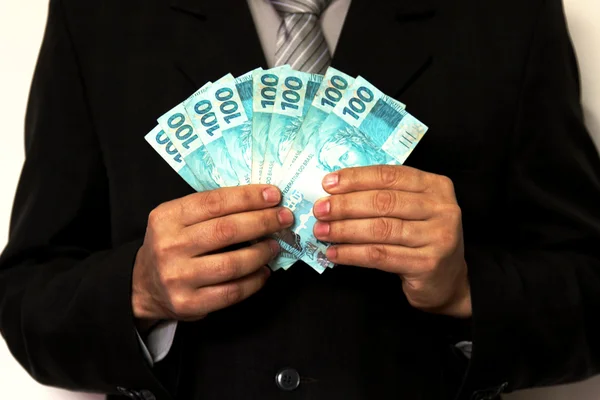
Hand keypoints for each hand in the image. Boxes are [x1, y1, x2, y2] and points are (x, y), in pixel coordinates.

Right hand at [132, 185, 292, 327]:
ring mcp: (178, 277)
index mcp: (167, 217)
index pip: (214, 202)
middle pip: (226, 230)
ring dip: (261, 253)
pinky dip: (254, 281)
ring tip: (274, 245)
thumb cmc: (171, 245)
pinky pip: (232, 291)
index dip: (248, 197)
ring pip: (232, 263)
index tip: (274, 195)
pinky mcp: (189, 303)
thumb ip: (211, 209)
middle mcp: (169, 246)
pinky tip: (264, 271)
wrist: (144, 286)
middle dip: (262, 222)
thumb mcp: (178, 219)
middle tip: (284, 218)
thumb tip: (260, 201)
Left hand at [312, 165, 470, 317]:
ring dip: (344, 230)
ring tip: (321, 231)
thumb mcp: (411, 209)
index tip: (328, 184)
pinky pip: (381, 255)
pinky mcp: (428, 264)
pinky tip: (335, 253)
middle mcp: (442, 208)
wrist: (446, 280)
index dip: (356, 178)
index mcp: (435, 185)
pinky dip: (353, 254)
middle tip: (320, 210)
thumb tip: (334, 190)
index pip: (390, 175)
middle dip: (346, 205)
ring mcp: (439, 237)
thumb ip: (383, 196)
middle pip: (383, 202)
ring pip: (380, 229)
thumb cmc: (420, 239)